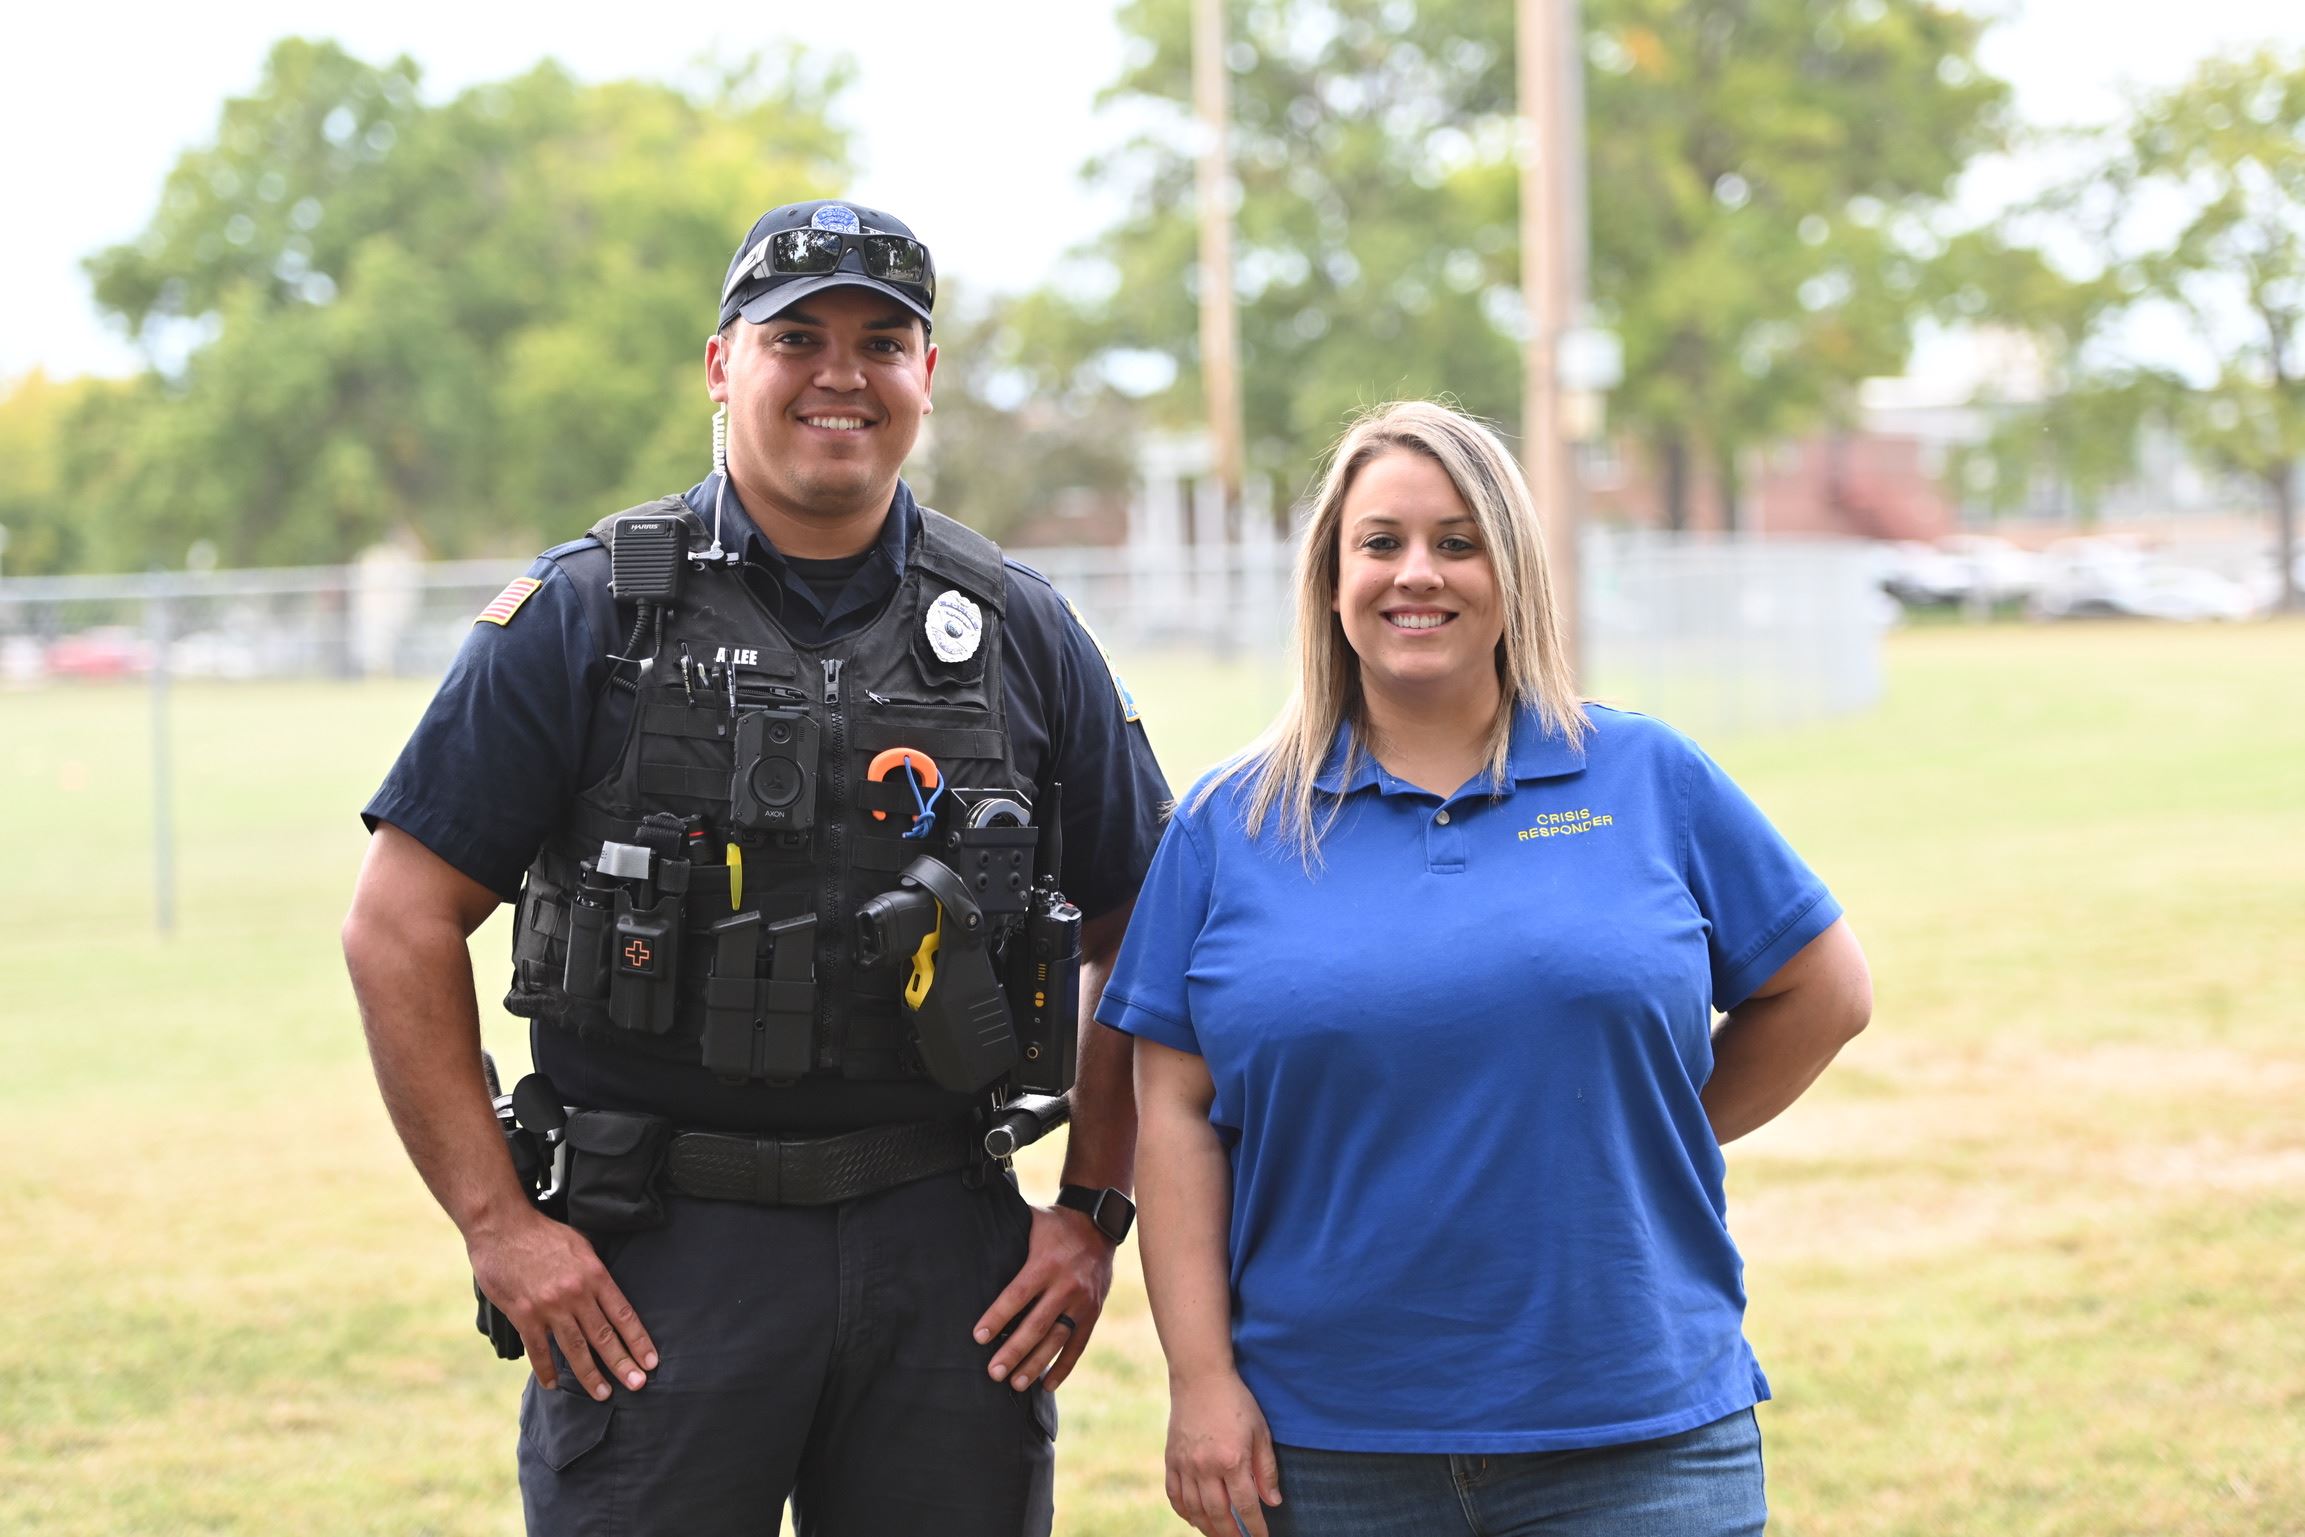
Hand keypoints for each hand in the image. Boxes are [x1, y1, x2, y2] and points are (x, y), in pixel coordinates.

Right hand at [469, 1206, 657, 1400]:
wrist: (502, 1226)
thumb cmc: (544, 1233)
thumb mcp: (581, 1244)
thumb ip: (595, 1272)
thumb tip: (609, 1293)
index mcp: (594, 1275)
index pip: (623, 1315)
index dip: (638, 1340)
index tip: (651, 1361)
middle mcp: (576, 1294)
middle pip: (604, 1336)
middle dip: (622, 1364)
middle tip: (637, 1385)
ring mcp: (549, 1306)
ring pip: (575, 1348)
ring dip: (590, 1374)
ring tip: (603, 1394)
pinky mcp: (524, 1314)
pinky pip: (538, 1349)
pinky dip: (546, 1369)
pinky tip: (552, 1384)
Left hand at [971, 1202, 1113, 1391]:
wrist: (1099, 1224)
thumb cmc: (1054, 1225)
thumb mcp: (1030, 1222)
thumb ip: (1006, 1235)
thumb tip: (969, 1241)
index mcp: (1046, 1263)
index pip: (1017, 1295)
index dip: (997, 1317)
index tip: (978, 1337)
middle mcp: (1067, 1285)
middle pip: (1037, 1324)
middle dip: (1014, 1351)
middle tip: (993, 1373)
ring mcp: (1083, 1301)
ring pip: (1057, 1340)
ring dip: (1036, 1364)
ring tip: (1015, 1384)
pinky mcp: (1094, 1312)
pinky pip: (1078, 1345)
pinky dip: (1063, 1367)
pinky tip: (1047, 1385)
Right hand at [1166, 1371, 1282, 1536]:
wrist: (1200, 1377)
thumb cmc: (1236, 1402)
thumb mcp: (1260, 1432)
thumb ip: (1266, 1469)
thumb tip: (1272, 1502)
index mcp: (1232, 1459)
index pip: (1245, 1506)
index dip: (1255, 1526)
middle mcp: (1205, 1466)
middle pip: (1218, 1514)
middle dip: (1231, 1535)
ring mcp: (1185, 1464)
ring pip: (1194, 1510)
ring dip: (1208, 1528)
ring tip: (1220, 1535)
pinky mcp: (1170, 1459)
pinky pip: (1174, 1495)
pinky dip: (1183, 1512)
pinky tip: (1194, 1519)